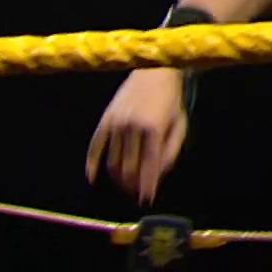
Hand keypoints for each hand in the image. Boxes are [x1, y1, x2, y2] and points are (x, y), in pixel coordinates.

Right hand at [86, 68, 188, 205]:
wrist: (153, 72)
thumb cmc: (170, 100)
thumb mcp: (179, 125)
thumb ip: (171, 151)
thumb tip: (158, 176)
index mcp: (153, 128)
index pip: (149, 166)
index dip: (147, 186)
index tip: (147, 199)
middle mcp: (132, 127)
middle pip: (129, 168)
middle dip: (133, 185)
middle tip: (136, 195)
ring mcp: (116, 123)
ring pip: (113, 161)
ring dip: (118, 179)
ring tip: (125, 187)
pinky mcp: (105, 119)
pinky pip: (95, 146)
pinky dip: (92, 164)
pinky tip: (93, 178)